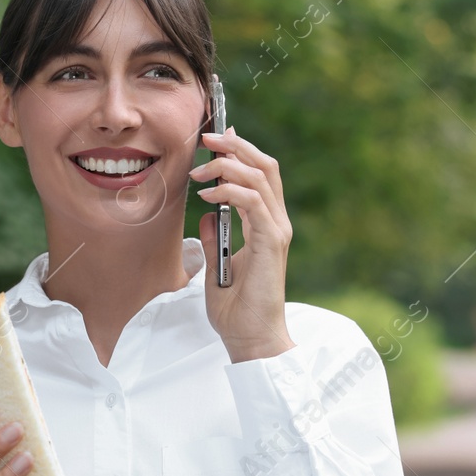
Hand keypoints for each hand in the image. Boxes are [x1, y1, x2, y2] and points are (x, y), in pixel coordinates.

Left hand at [189, 126, 296, 362]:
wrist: (251, 338)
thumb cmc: (237, 310)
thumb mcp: (218, 267)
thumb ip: (215, 240)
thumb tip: (206, 217)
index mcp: (267, 225)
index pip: (261, 174)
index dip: (242, 150)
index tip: (217, 137)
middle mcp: (277, 223)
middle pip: (265, 166)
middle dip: (236, 146)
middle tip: (207, 138)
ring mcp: (276, 231)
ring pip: (260, 177)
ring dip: (227, 165)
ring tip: (199, 170)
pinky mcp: (269, 243)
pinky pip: (252, 202)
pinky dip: (229, 191)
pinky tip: (207, 195)